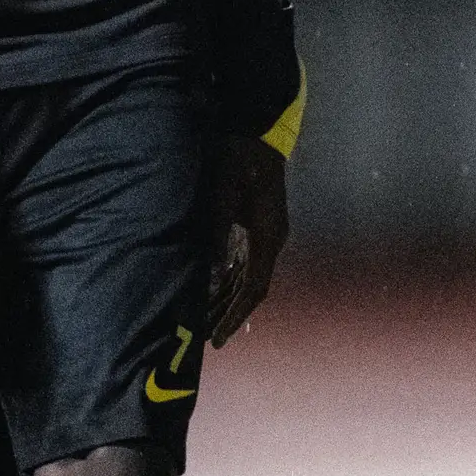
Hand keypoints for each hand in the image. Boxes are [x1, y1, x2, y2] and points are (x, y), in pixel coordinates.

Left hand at [202, 136, 288, 344]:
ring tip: (205, 323)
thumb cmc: (238, 160)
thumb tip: (211, 273)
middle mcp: (270, 241)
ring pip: (247, 278)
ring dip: (227, 300)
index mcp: (268, 236)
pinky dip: (227, 282)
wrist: (255, 133)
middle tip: (208, 341)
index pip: (254, 288)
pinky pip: (242, 264)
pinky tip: (211, 293)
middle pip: (252, 289)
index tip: (217, 338)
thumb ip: (218, 233)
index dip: (234, 315)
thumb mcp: (224, 194)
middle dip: (230, 315)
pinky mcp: (255, 228)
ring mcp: (264, 235)